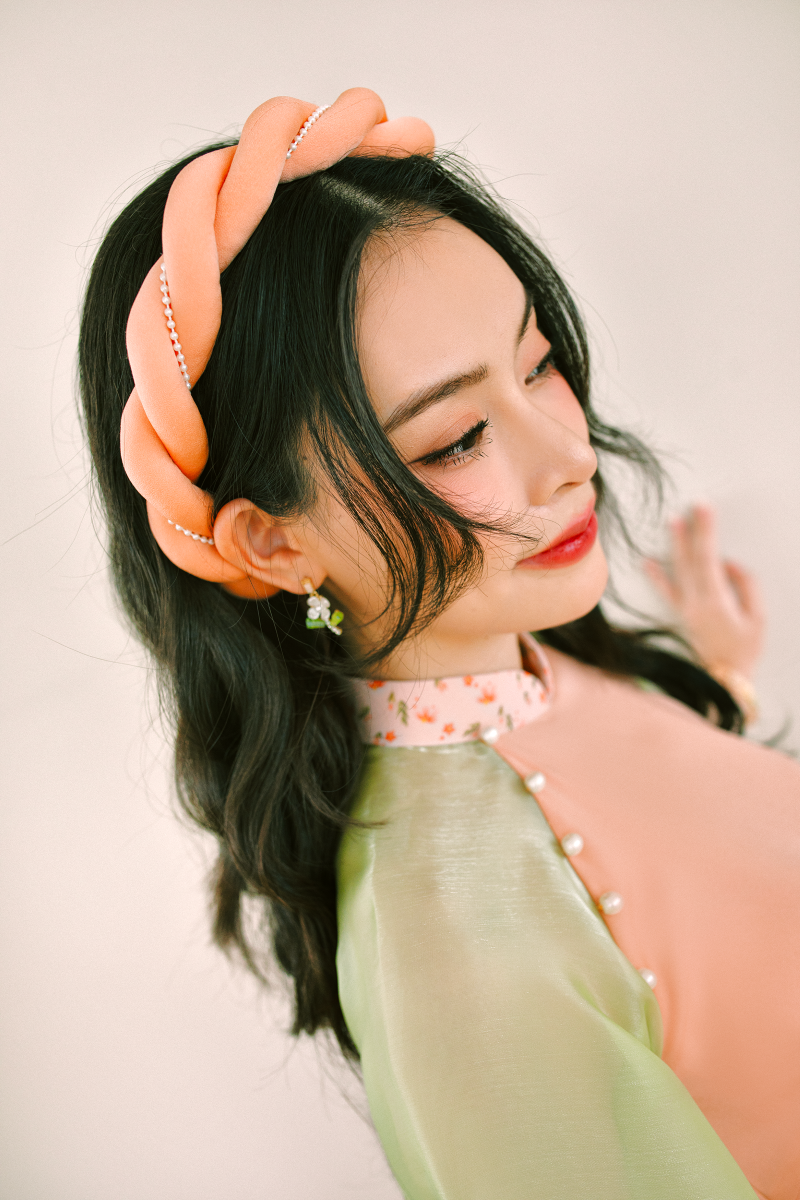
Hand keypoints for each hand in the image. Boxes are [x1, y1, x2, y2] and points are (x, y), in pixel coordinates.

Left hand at [644, 503, 764, 679]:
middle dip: (692, 532)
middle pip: (692, 560)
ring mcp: (686, 609)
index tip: (705, 510)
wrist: (725, 681)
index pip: (709, 559)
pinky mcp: (682, 615)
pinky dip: (657, 576)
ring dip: (674, 546)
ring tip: (671, 522)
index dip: (706, 533)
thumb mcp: (757, 619)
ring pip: (678, 571)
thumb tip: (730, 564)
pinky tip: (647, 562)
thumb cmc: (746, 650)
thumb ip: (746, 587)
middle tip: (690, 507)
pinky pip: (667, 592)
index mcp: (716, 602)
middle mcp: (696, 604)